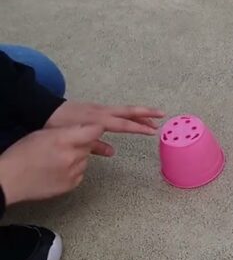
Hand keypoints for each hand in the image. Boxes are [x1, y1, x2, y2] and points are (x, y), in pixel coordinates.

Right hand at [0, 125, 104, 204]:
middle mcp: (71, 156)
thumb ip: (66, 131)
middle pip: (89, 146)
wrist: (10, 180)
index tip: (94, 130)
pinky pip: (80, 173)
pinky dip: (73, 171)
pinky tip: (58, 170)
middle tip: (64, 147)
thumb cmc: (22, 155)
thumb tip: (84, 130)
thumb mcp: (42, 134)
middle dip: (81, 144)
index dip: (94, 129)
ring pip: (85, 160)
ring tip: (57, 160)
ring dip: (77, 158)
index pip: (94, 131)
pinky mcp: (72, 184)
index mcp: (62, 140)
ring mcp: (73, 172)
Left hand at [46, 101, 163, 155]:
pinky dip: (128, 115)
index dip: (138, 127)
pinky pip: (117, 112)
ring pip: (124, 111)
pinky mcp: (96, 109)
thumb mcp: (74, 137)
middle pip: (128, 111)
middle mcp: (102, 111)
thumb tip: (113, 151)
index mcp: (98, 119)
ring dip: (139, 115)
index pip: (123, 124)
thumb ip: (94, 145)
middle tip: (163, 115)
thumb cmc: (58, 125)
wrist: (43, 109)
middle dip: (146, 113)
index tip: (152, 131)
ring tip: (153, 121)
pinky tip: (132, 121)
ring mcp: (99, 108)